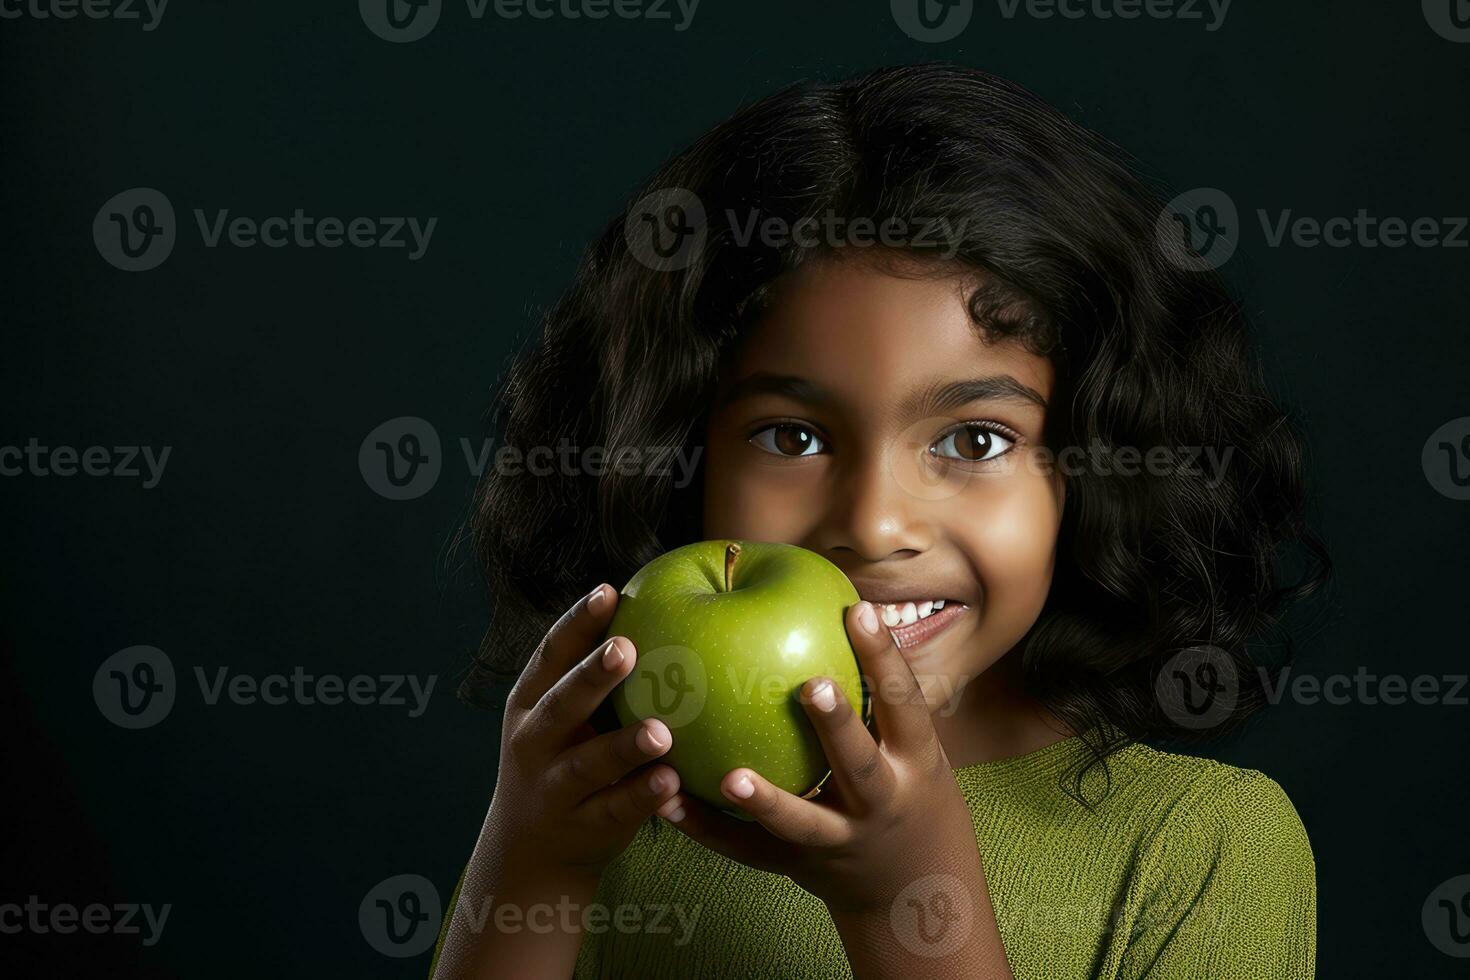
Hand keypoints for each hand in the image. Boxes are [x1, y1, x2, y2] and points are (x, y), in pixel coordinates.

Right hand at [481, 583, 682, 883]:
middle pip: (562, 705)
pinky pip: (613, 811)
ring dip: (623, 747)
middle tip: (627, 648)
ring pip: (588, 764)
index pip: (550, 656)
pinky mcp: (580, 828)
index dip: (576, 623)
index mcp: (529, 703)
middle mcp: (533, 742)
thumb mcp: (560, 718)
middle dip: (592, 676)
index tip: (608, 592)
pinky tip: (672, 782)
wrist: (530, 851)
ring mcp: (552, 788)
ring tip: (661, 732)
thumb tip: (655, 608)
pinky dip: (641, 797)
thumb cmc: (563, 758)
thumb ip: (591, 676)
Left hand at [658, 600, 983, 916]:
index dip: (884, 657)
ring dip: (766, 801)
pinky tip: (667, 800)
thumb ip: (876, 690)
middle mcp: (881, 802)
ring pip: (801, 823)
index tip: (857, 612)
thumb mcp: (912, 744)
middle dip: (838, 727)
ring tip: (730, 776)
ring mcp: (839, 840)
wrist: (913, 886)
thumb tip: (841, 600)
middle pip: (860, 765)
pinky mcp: (797, 865)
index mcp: (914, 762)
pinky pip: (746, 849)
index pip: (903, 704)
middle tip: (811, 686)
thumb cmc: (905, 785)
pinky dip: (706, 828)